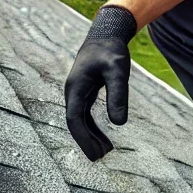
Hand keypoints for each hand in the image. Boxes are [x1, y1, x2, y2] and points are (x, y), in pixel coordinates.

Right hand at [64, 5, 136, 160]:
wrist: (106, 34)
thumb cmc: (111, 51)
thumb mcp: (117, 71)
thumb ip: (118, 95)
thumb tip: (119, 122)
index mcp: (75, 88)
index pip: (74, 119)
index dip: (83, 139)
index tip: (94, 154)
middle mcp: (73, 92)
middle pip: (75, 123)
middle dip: (86, 141)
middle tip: (100, 158)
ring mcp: (77, 92)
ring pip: (80, 120)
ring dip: (90, 136)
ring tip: (105, 151)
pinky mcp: (85, 92)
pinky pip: (85, 114)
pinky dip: (93, 127)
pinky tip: (103, 137)